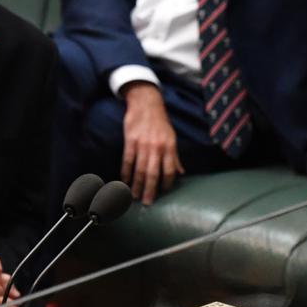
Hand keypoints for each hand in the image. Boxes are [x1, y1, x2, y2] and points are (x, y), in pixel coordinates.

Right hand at [121, 82, 183, 204]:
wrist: (146, 104)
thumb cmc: (160, 122)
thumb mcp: (172, 138)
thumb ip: (175, 157)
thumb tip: (181, 173)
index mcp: (169, 147)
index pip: (169, 170)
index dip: (166, 183)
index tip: (163, 193)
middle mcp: (157, 147)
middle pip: (153, 173)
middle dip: (150, 190)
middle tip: (147, 202)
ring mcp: (143, 144)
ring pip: (139, 169)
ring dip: (136, 184)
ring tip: (134, 196)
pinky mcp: (130, 140)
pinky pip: (128, 160)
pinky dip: (126, 172)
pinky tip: (124, 181)